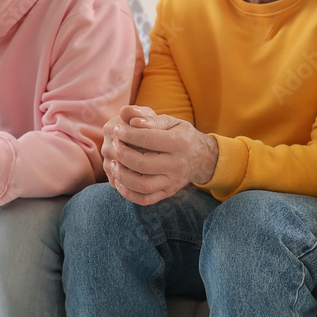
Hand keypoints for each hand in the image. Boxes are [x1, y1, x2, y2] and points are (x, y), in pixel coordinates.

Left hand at [101, 105, 217, 205]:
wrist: (202, 158)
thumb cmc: (181, 135)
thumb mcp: (171, 122)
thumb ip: (149, 118)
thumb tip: (128, 117)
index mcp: (180, 143)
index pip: (149, 139)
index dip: (128, 134)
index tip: (117, 129)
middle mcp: (178, 164)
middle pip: (143, 164)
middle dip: (122, 154)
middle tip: (114, 145)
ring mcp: (173, 182)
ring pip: (143, 185)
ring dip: (123, 175)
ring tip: (114, 164)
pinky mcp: (168, 192)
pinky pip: (145, 199)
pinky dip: (128, 193)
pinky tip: (120, 181)